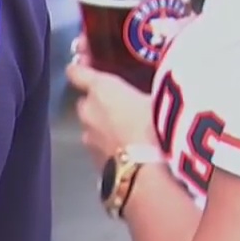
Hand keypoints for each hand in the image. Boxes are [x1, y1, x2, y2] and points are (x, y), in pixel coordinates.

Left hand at [65, 57, 157, 171]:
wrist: (147, 174)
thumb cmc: (158, 126)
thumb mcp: (163, 99)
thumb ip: (152, 90)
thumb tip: (159, 86)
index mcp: (101, 89)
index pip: (76, 72)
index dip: (80, 69)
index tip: (85, 66)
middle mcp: (87, 110)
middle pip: (86, 101)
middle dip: (100, 103)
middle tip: (124, 106)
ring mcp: (87, 137)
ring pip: (91, 126)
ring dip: (104, 126)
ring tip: (130, 132)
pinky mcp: (92, 160)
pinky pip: (99, 146)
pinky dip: (109, 146)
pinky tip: (129, 152)